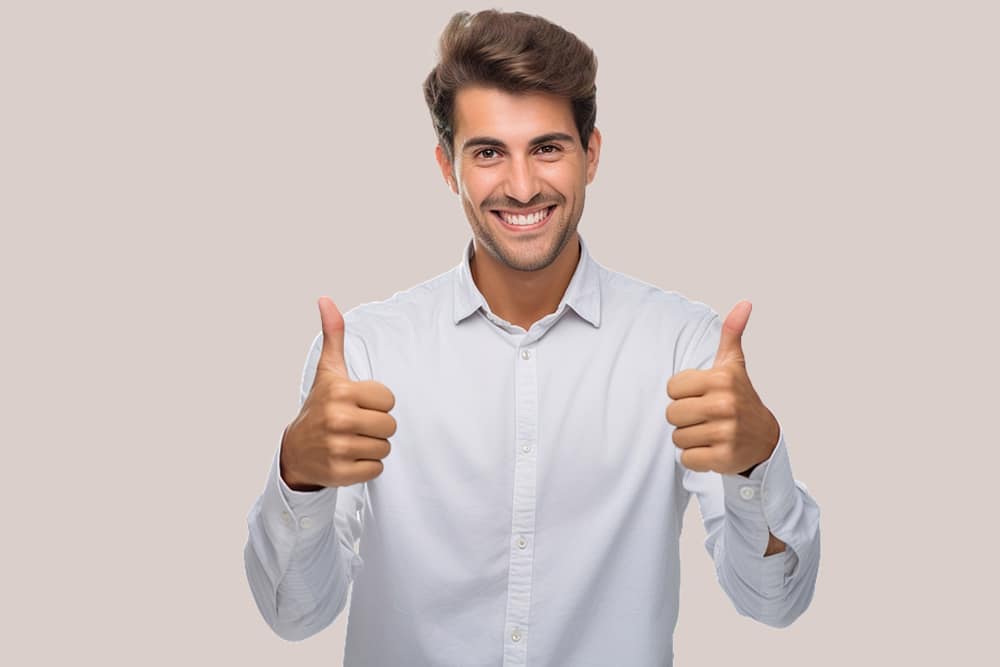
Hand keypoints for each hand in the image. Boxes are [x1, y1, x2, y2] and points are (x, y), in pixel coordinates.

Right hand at [280, 297, 396, 489]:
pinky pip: (376, 469)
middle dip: (377, 426)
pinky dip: (367, 467)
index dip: (377, 403)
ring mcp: (338, 448)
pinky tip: (349, 458)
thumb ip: (333, 335)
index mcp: (341, 392)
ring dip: (372, 446)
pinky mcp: (340, 473)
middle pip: (390, 425)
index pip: (389, 399)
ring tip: (352, 441)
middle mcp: (338, 419)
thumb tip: (325, 299)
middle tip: (356, 425)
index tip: (358, 404)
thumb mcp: (328, 371)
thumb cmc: (319, 406)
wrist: (296, 450)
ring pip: (385, 448)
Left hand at [666, 301, 779, 474]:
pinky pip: (686, 459)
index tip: (702, 396)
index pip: (671, 389)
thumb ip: (732, 334)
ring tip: (709, 432)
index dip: (683, 394)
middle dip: (684, 418)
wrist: (764, 439)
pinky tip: (712, 449)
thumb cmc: (739, 398)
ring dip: (689, 438)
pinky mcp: (723, 458)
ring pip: (677, 438)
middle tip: (704, 417)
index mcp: (721, 380)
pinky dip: (695, 457)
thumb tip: (744, 303)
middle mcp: (725, 405)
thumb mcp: (734, 365)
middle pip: (671, 414)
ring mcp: (726, 433)